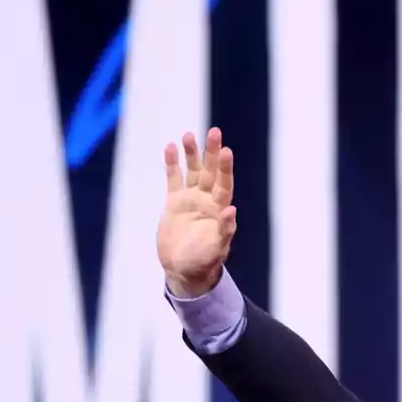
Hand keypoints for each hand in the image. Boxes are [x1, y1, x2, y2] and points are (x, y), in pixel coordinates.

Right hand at [157, 127, 236, 297]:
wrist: (183, 270)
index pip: (224, 184)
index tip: (225, 151)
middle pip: (211, 172)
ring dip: (192, 154)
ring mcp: (191, 199)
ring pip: (193, 171)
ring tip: (188, 135)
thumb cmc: (204, 261)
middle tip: (214, 132)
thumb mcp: (216, 248)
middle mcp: (207, 200)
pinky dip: (172, 164)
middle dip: (212, 153)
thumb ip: (224, 230)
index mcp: (219, 209)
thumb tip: (231, 210)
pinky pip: (174, 179)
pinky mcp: (174, 202)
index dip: (224, 168)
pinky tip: (171, 147)